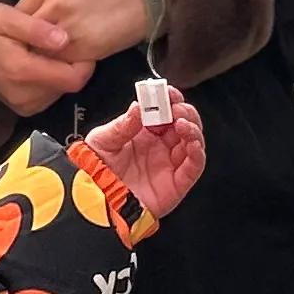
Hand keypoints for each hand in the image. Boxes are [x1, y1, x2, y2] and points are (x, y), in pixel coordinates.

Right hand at [0, 4, 94, 113]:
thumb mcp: (5, 16)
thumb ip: (36, 28)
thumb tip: (65, 39)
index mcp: (23, 72)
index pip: (73, 78)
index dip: (85, 61)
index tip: (78, 42)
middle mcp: (25, 96)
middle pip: (69, 84)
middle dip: (71, 63)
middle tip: (58, 41)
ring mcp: (24, 105)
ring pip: (62, 90)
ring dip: (61, 71)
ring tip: (46, 50)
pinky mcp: (24, 108)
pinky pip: (50, 95)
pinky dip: (51, 79)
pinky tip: (39, 62)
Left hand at [17, 0, 150, 67]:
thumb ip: (43, 1)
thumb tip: (25, 26)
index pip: (16, 18)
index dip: (17, 33)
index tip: (21, 42)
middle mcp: (54, 6)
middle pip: (25, 38)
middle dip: (26, 48)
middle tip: (30, 57)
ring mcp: (68, 28)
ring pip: (41, 54)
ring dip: (43, 61)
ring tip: (48, 64)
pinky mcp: (85, 48)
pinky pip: (61, 65)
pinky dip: (61, 68)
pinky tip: (67, 65)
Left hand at [78, 92, 206, 219]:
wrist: (94, 200)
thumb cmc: (95, 170)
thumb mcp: (103, 140)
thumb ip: (123, 124)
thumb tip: (139, 106)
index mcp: (144, 133)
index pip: (165, 112)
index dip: (170, 100)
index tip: (168, 92)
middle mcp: (160, 147)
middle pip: (184, 124)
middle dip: (184, 112)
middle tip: (176, 109)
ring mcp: (170, 165)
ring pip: (193, 142)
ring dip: (193, 128)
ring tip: (182, 123)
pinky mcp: (176, 184)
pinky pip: (195, 166)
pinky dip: (198, 152)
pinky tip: (192, 142)